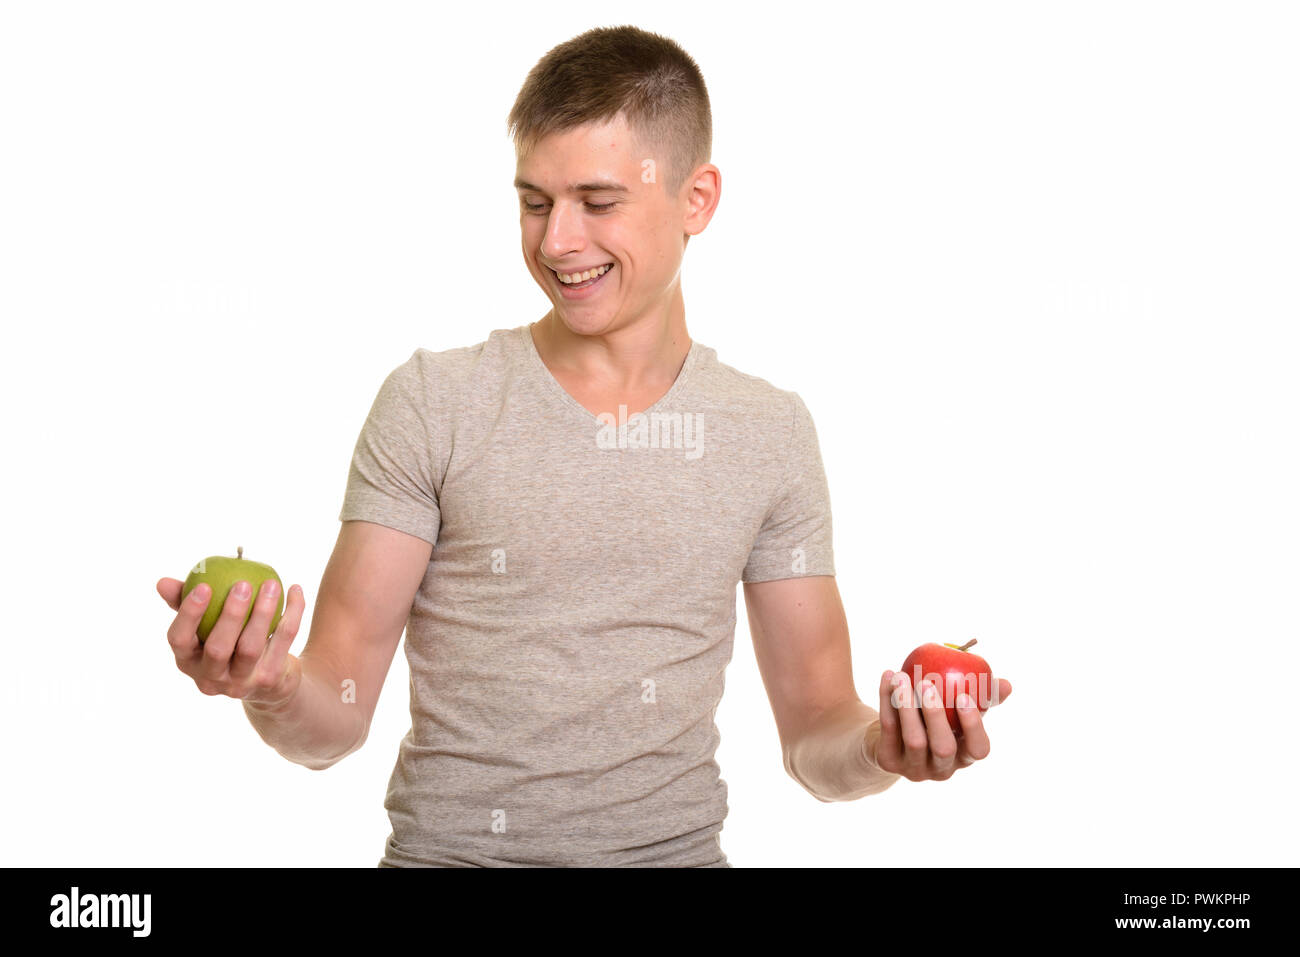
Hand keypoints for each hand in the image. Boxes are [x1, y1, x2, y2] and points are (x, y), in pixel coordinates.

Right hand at [157, 575, 306, 707]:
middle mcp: (210, 677)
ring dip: (262, 613)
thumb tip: (163, 583)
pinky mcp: (269, 679)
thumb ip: (185, 604)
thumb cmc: (229, 643)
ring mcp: (241, 683)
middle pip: (218, 648)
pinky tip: (296, 590)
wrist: (270, 682)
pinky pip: (283, 641)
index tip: (203, 586)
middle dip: (230, 615)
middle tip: (242, 584)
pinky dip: (292, 614)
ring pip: (251, 648)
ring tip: (271, 584)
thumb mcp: (205, 626)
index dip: (188, 614)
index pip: (180, 640)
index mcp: (188, 661)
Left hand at [868, 669, 1012, 781]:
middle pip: (943, 747)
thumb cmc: (935, 717)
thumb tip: (1006, 684)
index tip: (964, 696)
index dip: (974, 726)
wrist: (891, 735)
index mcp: (965, 755)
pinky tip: (888, 675)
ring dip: (907, 705)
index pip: (978, 749)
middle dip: (936, 715)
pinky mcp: (889, 761)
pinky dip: (886, 700)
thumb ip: (982, 697)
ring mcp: (914, 768)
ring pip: (913, 739)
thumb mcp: (958, 709)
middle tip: (927, 684)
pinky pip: (889, 729)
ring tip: (902, 676)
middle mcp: (942, 768)